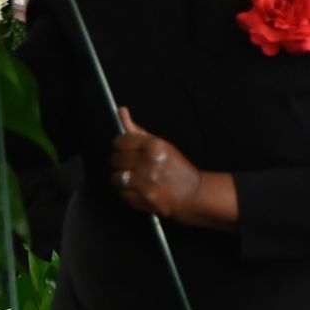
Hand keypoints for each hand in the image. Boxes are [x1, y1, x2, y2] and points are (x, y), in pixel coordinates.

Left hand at [111, 107, 201, 221]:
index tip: (125, 150)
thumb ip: (138, 130)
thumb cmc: (176, 167)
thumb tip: (120, 111)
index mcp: (154, 145)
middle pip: (116, 159)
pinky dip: (127, 193)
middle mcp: (149, 162)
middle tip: (133, 167)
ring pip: (116, 177)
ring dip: (122, 179)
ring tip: (134, 180)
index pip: (120, 141)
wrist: (193, 194)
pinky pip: (122, 193)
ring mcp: (146, 181)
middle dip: (121, 163)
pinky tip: (139, 190)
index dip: (120, 146)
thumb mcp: (160, 145)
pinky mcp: (143, 198)